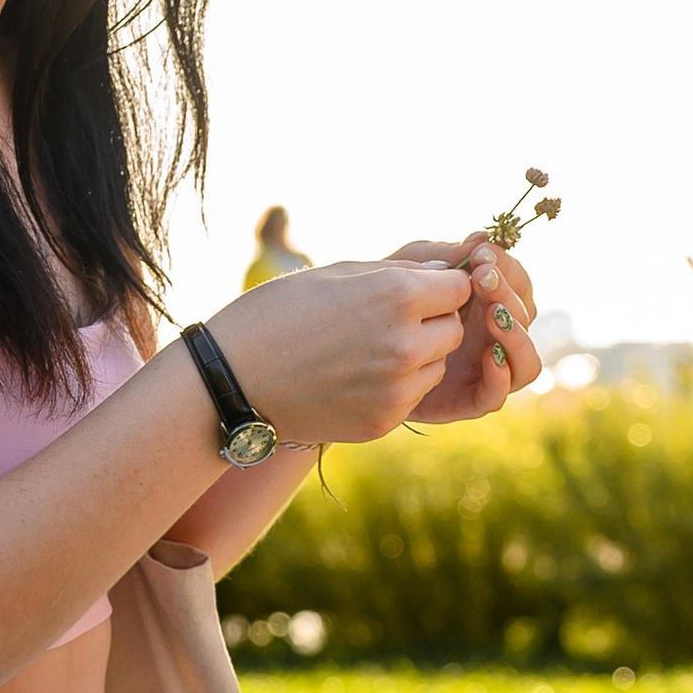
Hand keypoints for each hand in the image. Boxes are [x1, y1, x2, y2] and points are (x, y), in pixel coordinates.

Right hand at [210, 256, 475, 444]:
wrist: (232, 378)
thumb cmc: (280, 312)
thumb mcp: (340, 272)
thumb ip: (402, 271)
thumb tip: (451, 274)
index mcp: (396, 295)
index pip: (459, 289)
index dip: (440, 286)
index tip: (417, 289)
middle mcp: (404, 344)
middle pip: (454, 329)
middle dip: (432, 321)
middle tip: (389, 319)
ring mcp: (396, 388)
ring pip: (437, 364)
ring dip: (419, 355)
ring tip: (368, 348)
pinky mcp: (384, 421)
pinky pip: (414, 395)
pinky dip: (398, 384)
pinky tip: (357, 375)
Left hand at [388, 235, 541, 425]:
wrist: (343, 348)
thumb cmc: (376, 303)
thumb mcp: (407, 272)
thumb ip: (442, 258)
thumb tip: (483, 237)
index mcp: (485, 302)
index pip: (517, 284)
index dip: (507, 269)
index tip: (481, 255)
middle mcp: (491, 336)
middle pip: (524, 318)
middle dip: (507, 295)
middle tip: (483, 279)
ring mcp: (482, 370)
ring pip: (525, 360)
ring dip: (515, 334)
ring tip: (492, 315)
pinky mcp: (464, 400)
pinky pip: (496, 395)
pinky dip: (501, 376)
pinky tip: (488, 355)